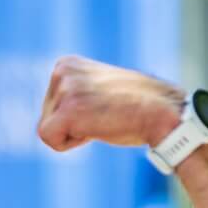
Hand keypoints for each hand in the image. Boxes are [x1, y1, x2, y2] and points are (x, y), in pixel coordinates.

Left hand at [36, 56, 183, 151]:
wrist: (162, 114)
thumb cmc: (135, 107)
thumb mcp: (97, 89)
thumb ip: (75, 93)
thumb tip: (59, 112)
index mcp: (66, 64)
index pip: (50, 106)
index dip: (75, 117)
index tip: (101, 108)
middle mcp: (62, 71)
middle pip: (46, 116)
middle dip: (72, 125)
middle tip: (104, 116)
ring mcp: (65, 89)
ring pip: (48, 130)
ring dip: (75, 134)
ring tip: (102, 120)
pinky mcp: (67, 111)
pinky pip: (50, 139)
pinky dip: (71, 144)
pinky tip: (95, 130)